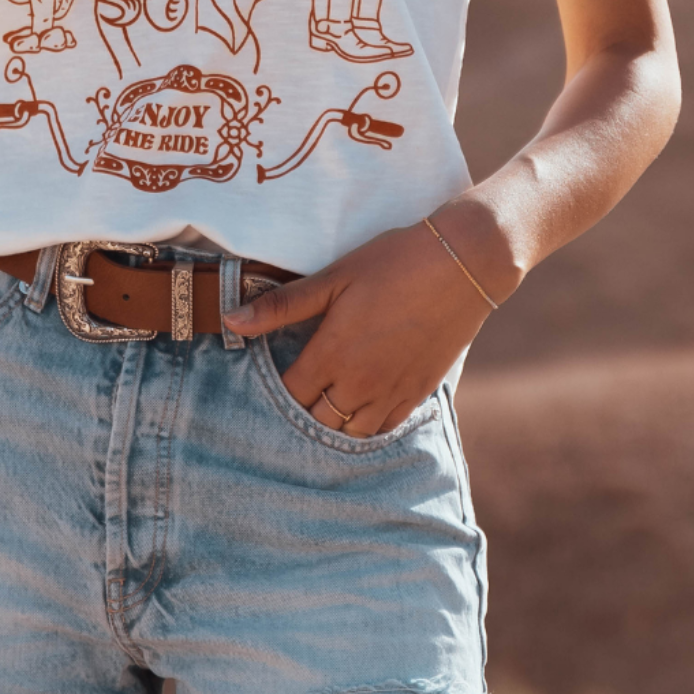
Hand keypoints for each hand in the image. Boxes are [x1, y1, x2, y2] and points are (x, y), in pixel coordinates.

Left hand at [228, 218, 506, 434]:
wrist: (463, 264)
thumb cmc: (394, 263)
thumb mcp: (334, 277)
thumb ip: (282, 305)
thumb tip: (230, 320)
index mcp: (332, 354)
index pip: (289, 395)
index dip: (276, 389)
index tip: (273, 375)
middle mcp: (359, 383)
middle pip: (316, 420)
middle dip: (302, 410)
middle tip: (299, 390)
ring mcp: (391, 392)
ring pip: (350, 430)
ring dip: (335, 421)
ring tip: (326, 402)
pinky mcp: (418, 392)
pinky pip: (385, 428)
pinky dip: (368, 424)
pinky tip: (361, 406)